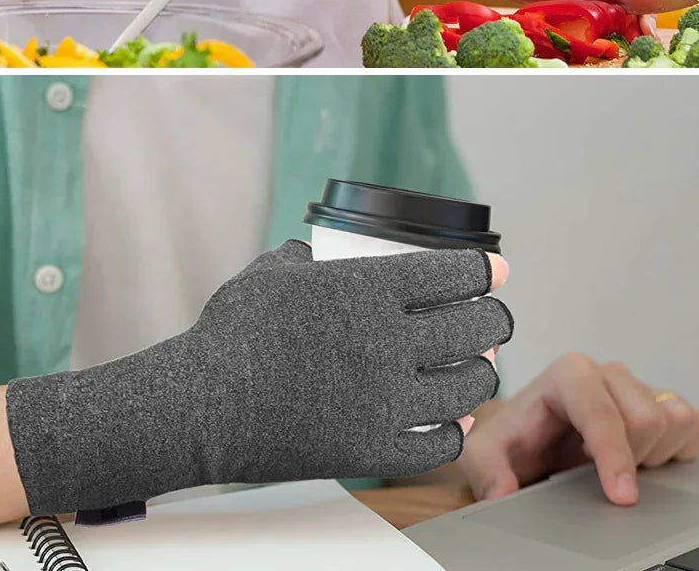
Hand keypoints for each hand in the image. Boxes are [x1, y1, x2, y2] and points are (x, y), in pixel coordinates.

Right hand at [6, 241, 512, 515]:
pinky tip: (454, 419)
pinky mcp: (374, 447)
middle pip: (474, 326)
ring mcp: (385, 397)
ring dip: (482, 374)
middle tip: (494, 318)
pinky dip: (455, 428)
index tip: (494, 270)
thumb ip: (306, 258)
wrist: (203, 406)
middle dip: (495, 318)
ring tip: (479, 368)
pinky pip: (440, 442)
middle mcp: (387, 339)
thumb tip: (317, 251)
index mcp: (366, 288)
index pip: (452, 272)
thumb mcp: (271, 273)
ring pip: (468, 386)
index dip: (483, 269)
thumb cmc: (232, 334)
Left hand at [458, 354, 698, 505]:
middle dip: (633, 458)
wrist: (531, 438)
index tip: (622, 497)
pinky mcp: (662, 405)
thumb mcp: (483, 454)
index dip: (615, 456)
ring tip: (623, 464)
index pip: (602, 412)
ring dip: (658, 454)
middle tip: (603, 475)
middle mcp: (606, 374)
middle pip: (648, 418)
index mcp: (568, 375)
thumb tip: (503, 493)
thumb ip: (487, 469)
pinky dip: (683, 449)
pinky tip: (650, 461)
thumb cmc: (515, 440)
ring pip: (677, 419)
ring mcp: (637, 387)